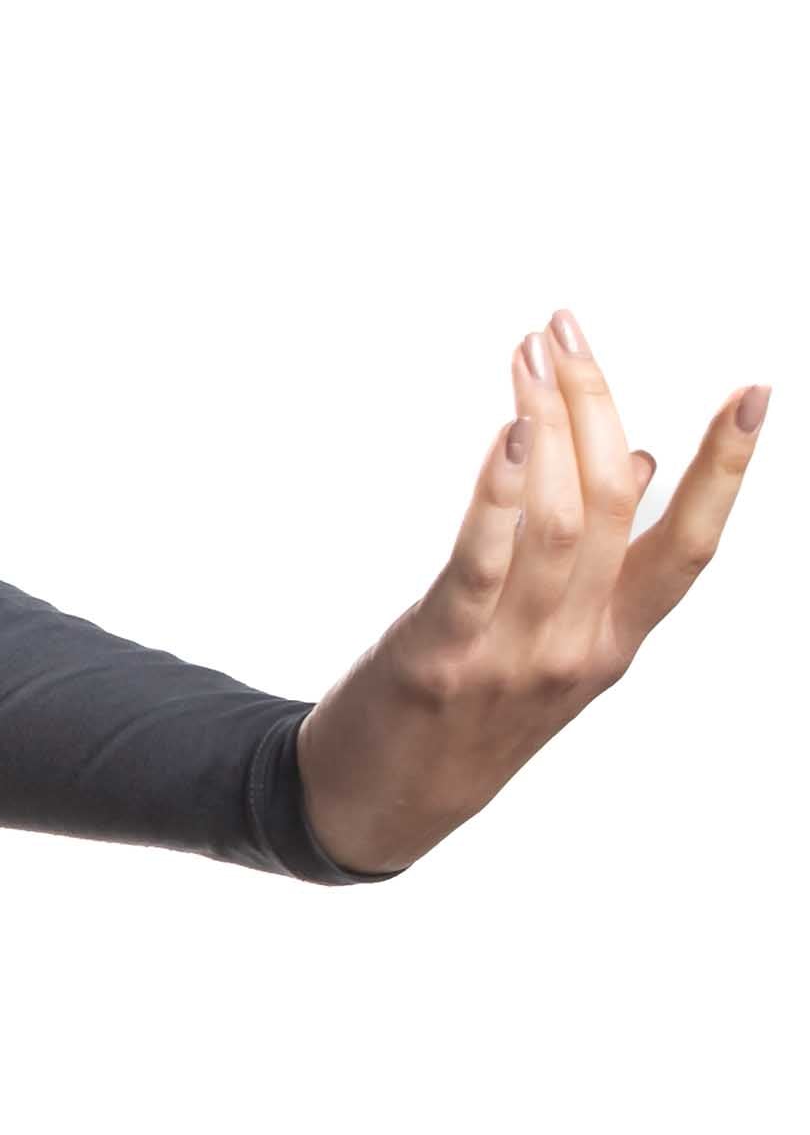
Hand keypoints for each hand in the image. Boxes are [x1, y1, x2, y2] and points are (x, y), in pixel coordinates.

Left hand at [294, 316, 764, 878]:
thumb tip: (642, 464)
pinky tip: (504, 436)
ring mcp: (513, 653)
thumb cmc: (470, 710)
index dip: (727, 467)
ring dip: (543, 423)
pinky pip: (480, 565)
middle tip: (564, 326)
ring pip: (556, 520)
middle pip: (612, 503)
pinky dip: (497, 497)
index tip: (754, 390)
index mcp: (615, 640)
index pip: (693, 544)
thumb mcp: (555, 645)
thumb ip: (601, 561)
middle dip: (595, 401)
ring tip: (527, 351)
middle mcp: (579, 646)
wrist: (379, 809)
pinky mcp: (442, 655)